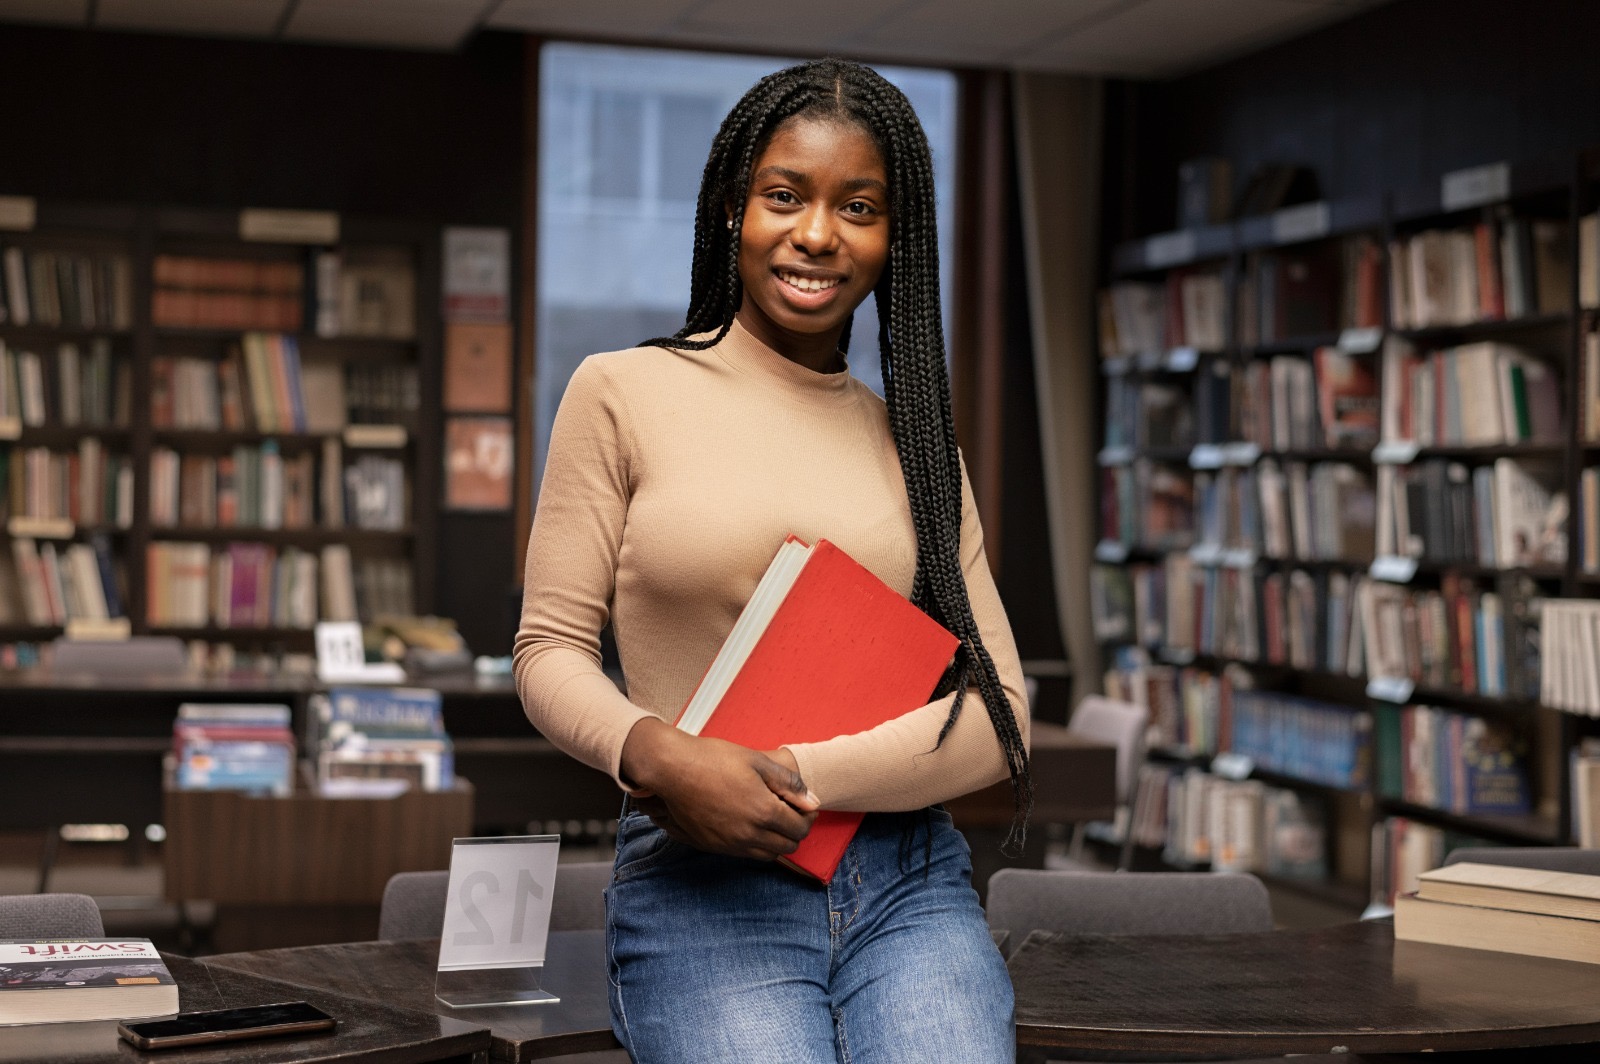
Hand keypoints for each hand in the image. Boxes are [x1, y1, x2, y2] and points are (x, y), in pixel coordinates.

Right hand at [620, 718, 818, 860]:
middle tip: (790, 812)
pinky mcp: (714, 846)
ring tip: (770, 819)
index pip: (800, 828)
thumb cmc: (714, 759)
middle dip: (795, 830)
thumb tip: (812, 801)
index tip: (803, 805)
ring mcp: (730, 844)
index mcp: (764, 812)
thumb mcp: (758, 762)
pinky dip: (755, 845)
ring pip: (768, 855)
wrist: (672, 769)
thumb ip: (789, 783)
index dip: (807, 817)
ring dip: (776, 841)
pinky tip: (749, 824)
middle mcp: (749, 834)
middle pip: (788, 846)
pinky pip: (745, 856)